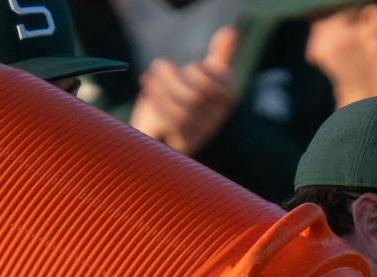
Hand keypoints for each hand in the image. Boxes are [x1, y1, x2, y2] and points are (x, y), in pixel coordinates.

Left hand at [129, 26, 237, 155]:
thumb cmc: (187, 96)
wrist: (169, 133)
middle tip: (158, 64)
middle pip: (195, 98)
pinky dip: (156, 104)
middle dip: (173, 78)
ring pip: (181, 112)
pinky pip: (168, 125)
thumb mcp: (204, 74)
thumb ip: (220, 54)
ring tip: (149, 77)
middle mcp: (214, 121)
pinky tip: (146, 91)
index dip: (198, 73)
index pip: (213, 85)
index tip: (188, 65)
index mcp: (225, 101)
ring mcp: (196, 135)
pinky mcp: (178, 144)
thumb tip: (230, 31)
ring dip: (161, 90)